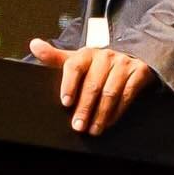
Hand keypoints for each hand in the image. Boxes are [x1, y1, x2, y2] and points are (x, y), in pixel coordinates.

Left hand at [28, 39, 154, 135]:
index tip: (65, 102)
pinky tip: (108, 122)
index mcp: (87, 53)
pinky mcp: (139, 72)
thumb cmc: (98, 64)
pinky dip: (117, 112)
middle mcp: (105, 56)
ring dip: (101, 114)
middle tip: (78, 126)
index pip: (75, 66)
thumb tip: (34, 45)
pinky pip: (127, 95)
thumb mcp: (77, 60)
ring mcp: (123, 64)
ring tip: (93, 129)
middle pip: (93, 84)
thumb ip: (55, 57)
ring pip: (110, 92)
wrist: (132, 57)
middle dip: (84, 108)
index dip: (69, 84)